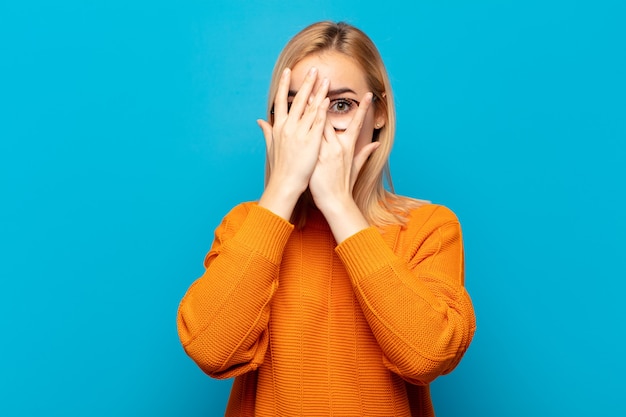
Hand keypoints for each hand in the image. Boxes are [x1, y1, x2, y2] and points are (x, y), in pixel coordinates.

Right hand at [257, 67, 329, 219]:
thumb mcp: (271, 147)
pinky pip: (318, 123)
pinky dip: (322, 111)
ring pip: (310, 108)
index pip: (280, 101)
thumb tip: (260, 121)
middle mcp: (288, 127)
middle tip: (312, 69)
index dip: (284, 85)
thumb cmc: (279, 167)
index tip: (287, 72)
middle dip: (305, 83)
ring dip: (318, 92)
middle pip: (297, 100)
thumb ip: (267, 131)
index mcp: (278, 127)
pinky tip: (327, 100)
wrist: (285, 184)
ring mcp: (299, 134)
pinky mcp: (311, 142)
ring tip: (325, 79)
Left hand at [309, 92, 379, 214]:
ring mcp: (324, 151)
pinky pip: (305, 139)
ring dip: (309, 109)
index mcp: (348, 147)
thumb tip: (375, 145)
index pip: (356, 123)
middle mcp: (336, 146)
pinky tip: (293, 118)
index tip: (369, 95)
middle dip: (324, 100)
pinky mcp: (313, 158)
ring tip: (305, 92)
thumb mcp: (356, 167)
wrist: (335, 201)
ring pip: (315, 125)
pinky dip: (300, 128)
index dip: (364, 109)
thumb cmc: (344, 185)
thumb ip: (365, 154)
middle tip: (321, 83)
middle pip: (328, 118)